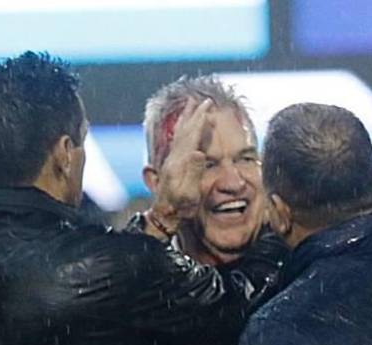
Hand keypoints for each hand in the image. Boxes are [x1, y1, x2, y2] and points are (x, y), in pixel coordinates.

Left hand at [151, 98, 215, 229]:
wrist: (164, 216)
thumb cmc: (179, 207)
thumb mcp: (189, 192)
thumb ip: (194, 172)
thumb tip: (199, 152)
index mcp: (180, 163)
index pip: (192, 136)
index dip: (199, 120)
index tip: (207, 106)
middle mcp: (173, 159)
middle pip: (184, 132)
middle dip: (193, 115)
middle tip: (202, 101)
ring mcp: (171, 162)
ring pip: (179, 135)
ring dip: (186, 120)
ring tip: (190, 107)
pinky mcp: (171, 167)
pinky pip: (178, 142)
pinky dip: (183, 131)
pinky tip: (184, 129)